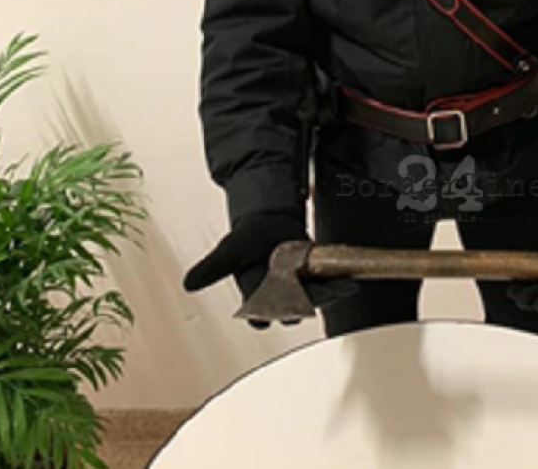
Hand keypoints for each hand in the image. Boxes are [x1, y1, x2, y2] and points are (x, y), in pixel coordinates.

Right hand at [183, 212, 358, 328]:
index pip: (261, 315)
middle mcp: (279, 300)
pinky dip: (338, 286)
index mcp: (256, 298)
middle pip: (292, 310)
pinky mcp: (316, 281)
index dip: (270, 313)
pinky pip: (328, 288)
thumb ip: (213, 267)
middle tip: (315, 297)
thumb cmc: (248, 238)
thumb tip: (188, 284)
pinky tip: (349, 283)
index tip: (278, 305)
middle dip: (304, 304)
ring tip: (341, 289)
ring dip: (328, 296)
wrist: (270, 222)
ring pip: (314, 302)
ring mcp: (300, 292)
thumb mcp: (230, 250)